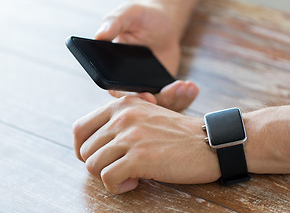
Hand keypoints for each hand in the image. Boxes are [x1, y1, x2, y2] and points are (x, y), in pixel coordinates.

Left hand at [73, 96, 220, 193]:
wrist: (209, 143)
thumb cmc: (178, 133)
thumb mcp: (148, 112)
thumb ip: (123, 112)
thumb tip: (105, 102)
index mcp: (122, 105)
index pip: (80, 128)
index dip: (83, 148)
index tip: (97, 158)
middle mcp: (123, 117)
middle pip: (85, 150)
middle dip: (98, 165)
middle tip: (117, 168)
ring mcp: (131, 136)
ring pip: (93, 165)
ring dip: (108, 177)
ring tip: (128, 176)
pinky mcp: (140, 157)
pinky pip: (108, 178)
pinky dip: (117, 187)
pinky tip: (134, 182)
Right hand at [95, 4, 198, 110]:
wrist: (162, 24)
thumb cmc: (141, 17)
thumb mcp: (128, 14)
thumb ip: (114, 22)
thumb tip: (99, 35)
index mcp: (112, 72)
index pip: (118, 93)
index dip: (133, 98)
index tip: (148, 95)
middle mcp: (128, 86)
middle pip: (142, 105)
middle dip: (162, 101)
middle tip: (178, 88)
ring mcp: (147, 91)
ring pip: (160, 107)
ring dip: (176, 100)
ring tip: (187, 86)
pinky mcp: (163, 92)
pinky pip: (172, 102)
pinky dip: (184, 98)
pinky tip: (192, 87)